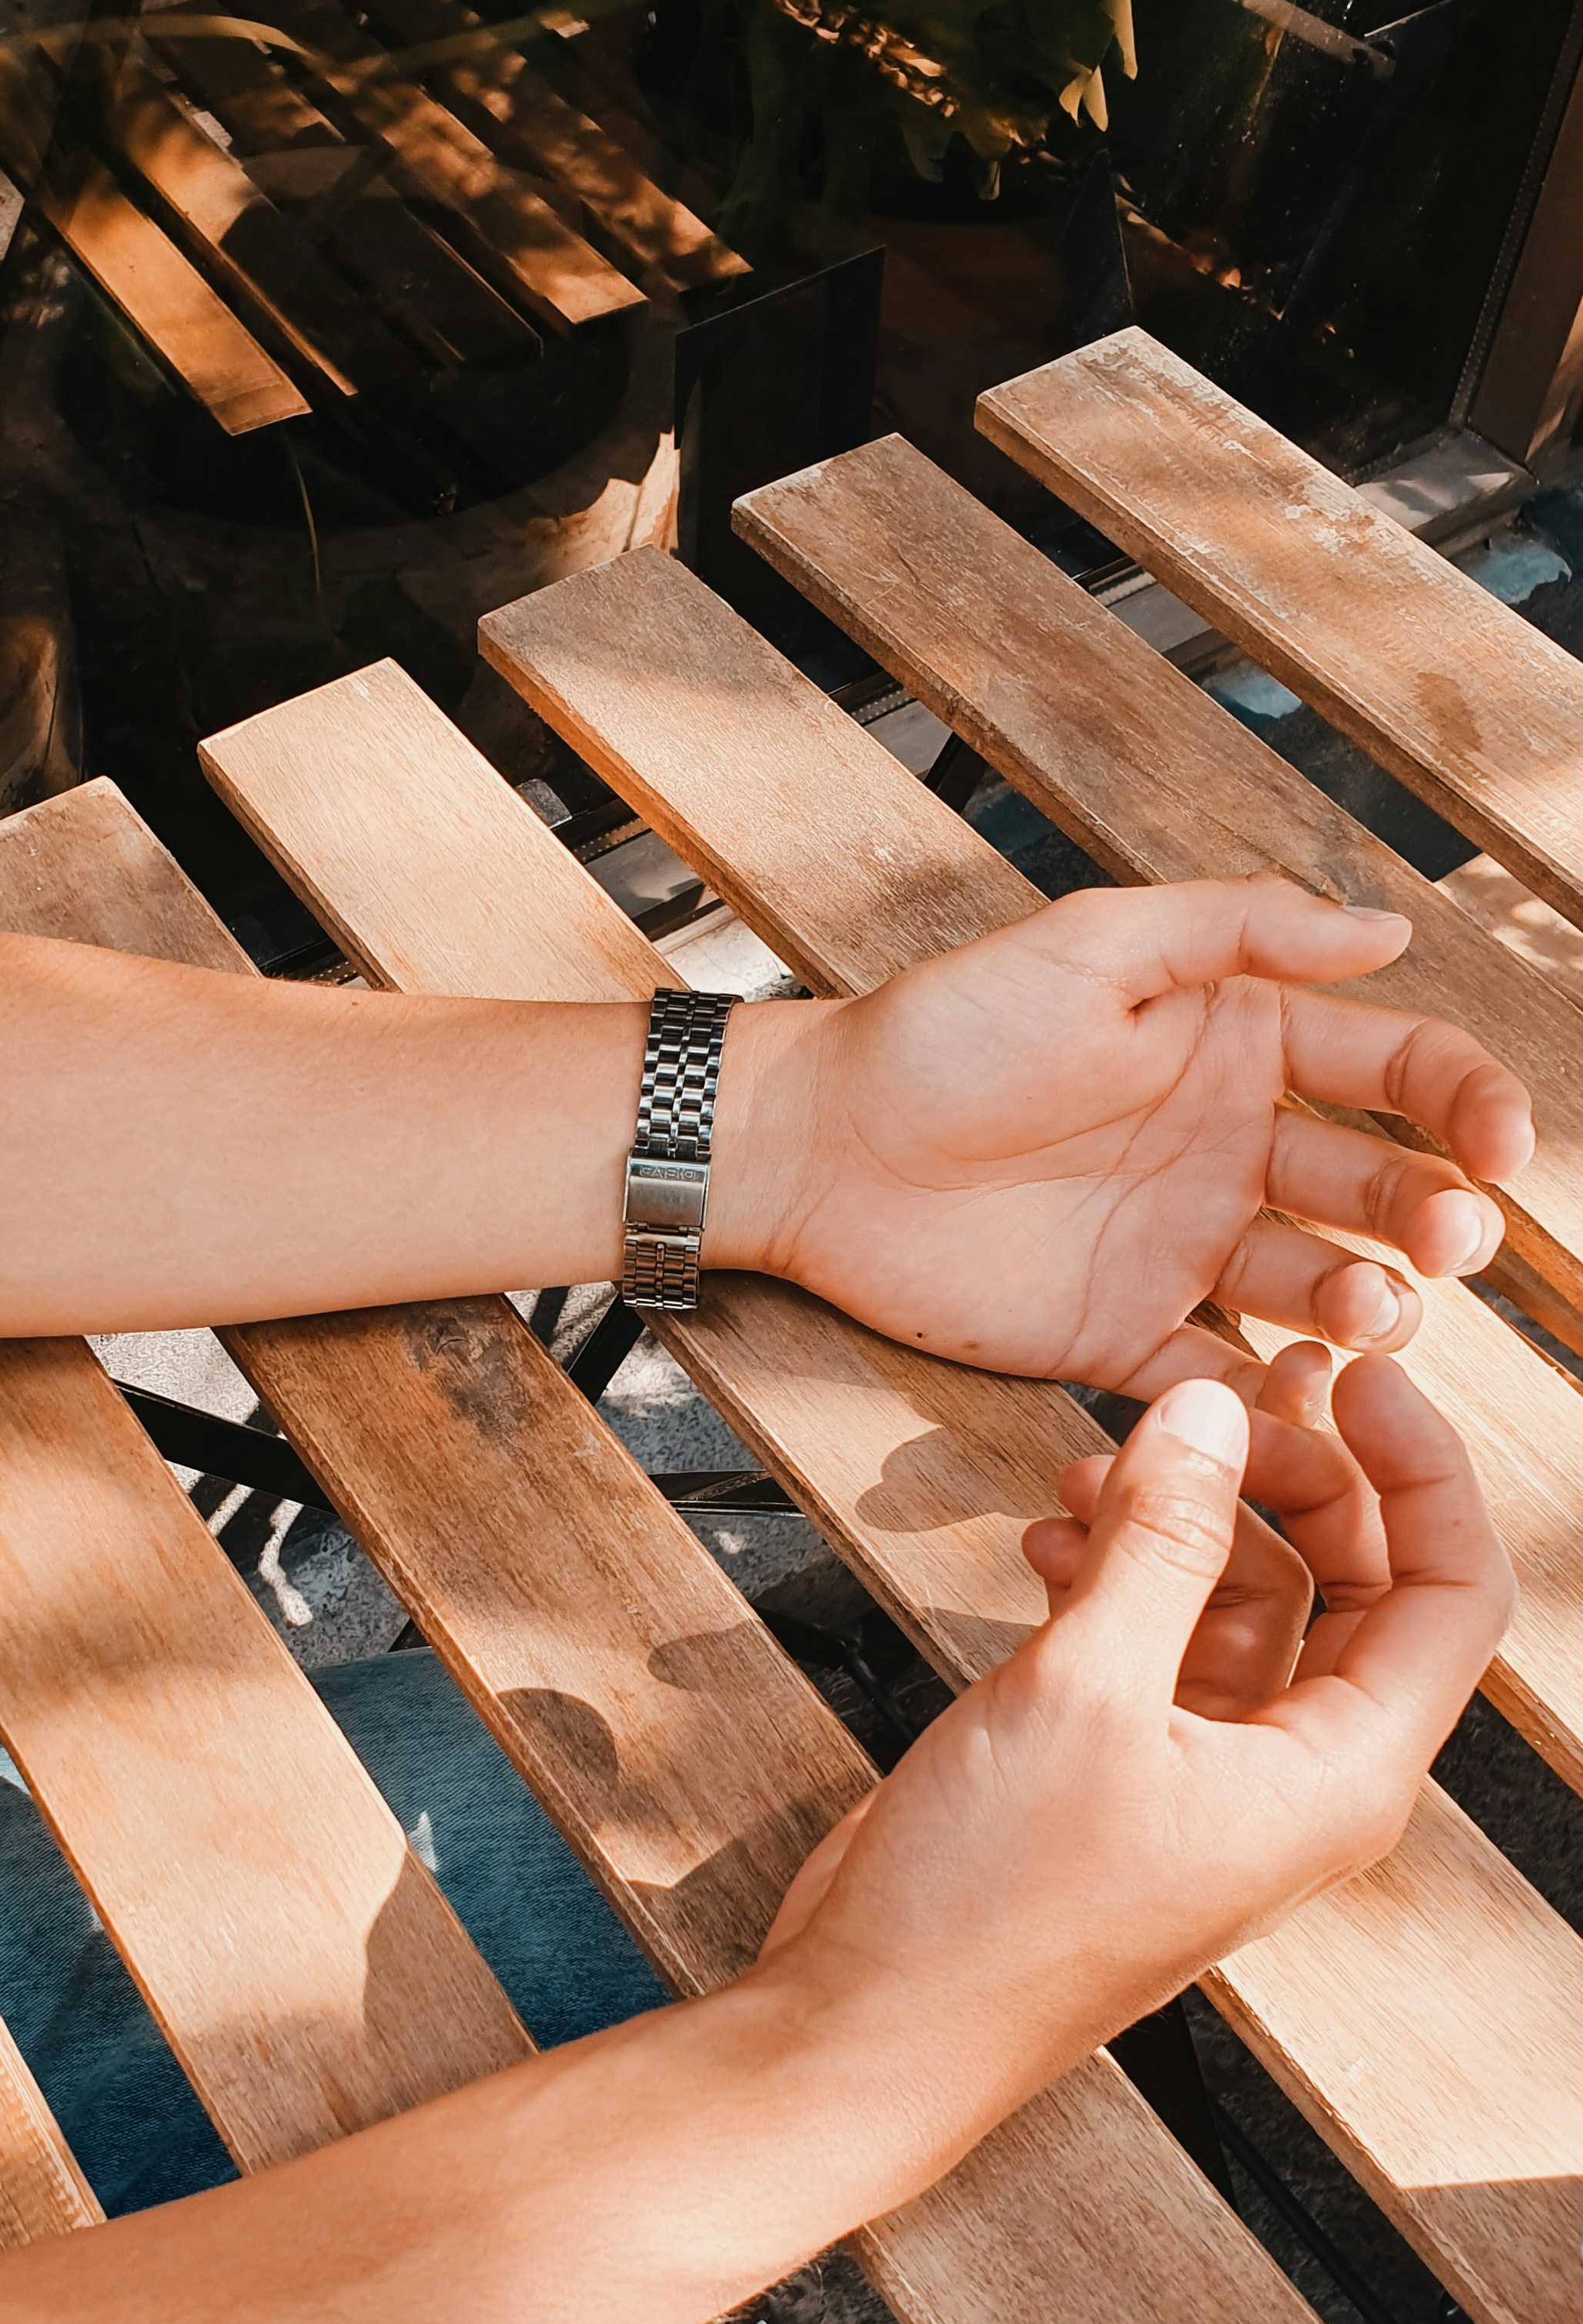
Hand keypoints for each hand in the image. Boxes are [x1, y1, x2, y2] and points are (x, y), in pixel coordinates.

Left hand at [732, 875, 1534, 1393]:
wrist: (820, 1146)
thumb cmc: (943, 1031)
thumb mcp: (1090, 946)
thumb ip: (1239, 931)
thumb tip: (1389, 924)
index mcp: (1242, 1047)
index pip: (1395, 1074)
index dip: (1466, 1108)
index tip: (1502, 1151)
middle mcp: (1233, 1152)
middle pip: (1378, 1191)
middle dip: (1432, 1219)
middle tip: (1444, 1243)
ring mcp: (1186, 1249)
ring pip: (1323, 1291)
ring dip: (1370, 1306)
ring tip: (1369, 1313)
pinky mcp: (1129, 1337)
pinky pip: (1225, 1377)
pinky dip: (1272, 1399)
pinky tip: (1302, 1399)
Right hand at [754, 1351, 1511, 2160]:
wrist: (872, 2027)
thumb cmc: (991, 1908)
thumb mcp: (1084, 1690)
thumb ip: (1163, 1539)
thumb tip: (1216, 1415)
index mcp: (1339, 1776)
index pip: (1452, 1590)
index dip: (1423, 1468)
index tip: (1354, 1377)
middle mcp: (1297, 1777)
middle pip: (1354, 1583)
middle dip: (1287, 1479)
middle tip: (1204, 1407)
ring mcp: (1212, 1774)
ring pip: (1249, 1602)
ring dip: (1185, 1520)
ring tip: (1090, 1473)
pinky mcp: (1130, 1770)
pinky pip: (1165, 1640)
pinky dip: (1123, 1574)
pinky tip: (1052, 1543)